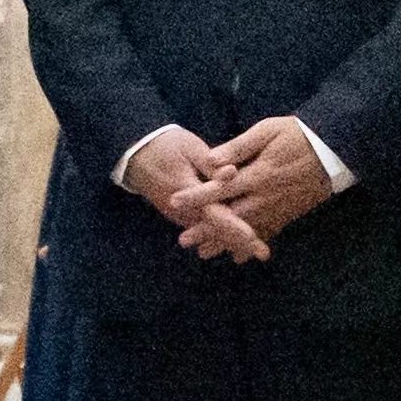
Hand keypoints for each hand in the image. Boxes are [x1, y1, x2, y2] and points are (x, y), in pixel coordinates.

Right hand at [122, 128, 271, 263]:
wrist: (136, 155)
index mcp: (186, 192)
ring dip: (232, 242)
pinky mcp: (182, 216)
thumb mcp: (190, 148)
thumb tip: (233, 173)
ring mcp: (181, 216)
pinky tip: (240, 241)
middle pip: (215, 231)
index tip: (253, 238)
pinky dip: (221, 236)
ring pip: (210, 233)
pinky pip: (204, 229)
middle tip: (264, 254)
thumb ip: (212, 163)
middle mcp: (183, 211)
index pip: (213, 214)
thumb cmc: (166, 146)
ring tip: (257, 251)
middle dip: (239, 243)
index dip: (234, 227)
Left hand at [194, 117, 337, 242]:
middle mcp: (265, 197)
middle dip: (206, 230)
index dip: (197, 197)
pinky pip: (268, 233)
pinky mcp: (289, 214)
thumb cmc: (299, 134)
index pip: (220, 189)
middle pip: (230, 217)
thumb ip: (239, 146)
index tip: (175, 202)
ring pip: (247, 230)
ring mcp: (278, 208)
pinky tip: (240, 256)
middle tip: (183, 241)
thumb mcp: (268, 130)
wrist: (335, 149)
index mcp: (257, 175)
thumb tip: (211, 160)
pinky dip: (252, 245)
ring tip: (204, 253)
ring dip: (225, 242)